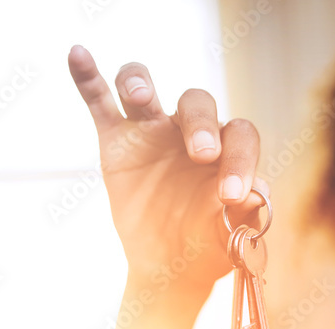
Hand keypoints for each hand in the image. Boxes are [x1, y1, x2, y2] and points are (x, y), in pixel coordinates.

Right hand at [68, 45, 267, 301]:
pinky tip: (77, 54)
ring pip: (143, 88)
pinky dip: (87, 77)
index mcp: (227, 151)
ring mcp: (152, 132)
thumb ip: (245, 216)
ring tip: (142, 96)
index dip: (240, 159)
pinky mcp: (117, 140)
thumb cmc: (208, 247)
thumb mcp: (231, 238)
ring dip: (140, 82)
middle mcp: (191, 132)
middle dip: (201, 124)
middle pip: (198, 103)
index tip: (231, 196)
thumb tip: (257, 195)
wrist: (171, 267)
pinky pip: (100, 101)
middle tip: (201, 155)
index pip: (240, 135)